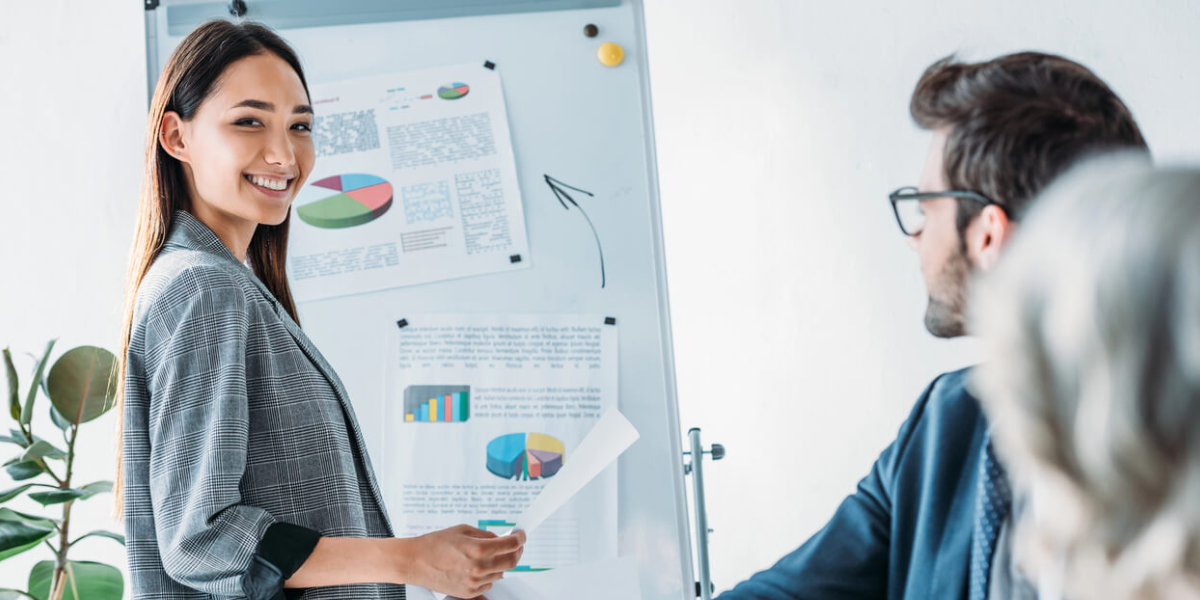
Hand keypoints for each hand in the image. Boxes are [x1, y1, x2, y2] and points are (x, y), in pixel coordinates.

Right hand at [405, 524, 525, 597]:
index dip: (520, 538)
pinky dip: (488, 575)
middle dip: (517, 552)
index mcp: (477, 549)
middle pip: (511, 562)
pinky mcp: (469, 593)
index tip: (521, 535)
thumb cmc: (435, 544)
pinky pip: (489, 584)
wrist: (415, 562)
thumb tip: (501, 539)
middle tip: (515, 545)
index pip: (510, 545)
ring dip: (500, 563)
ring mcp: (474, 583)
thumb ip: (485, 535)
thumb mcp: (463, 530)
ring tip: (486, 555)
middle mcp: (478, 568)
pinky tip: (476, 567)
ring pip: (501, 573)